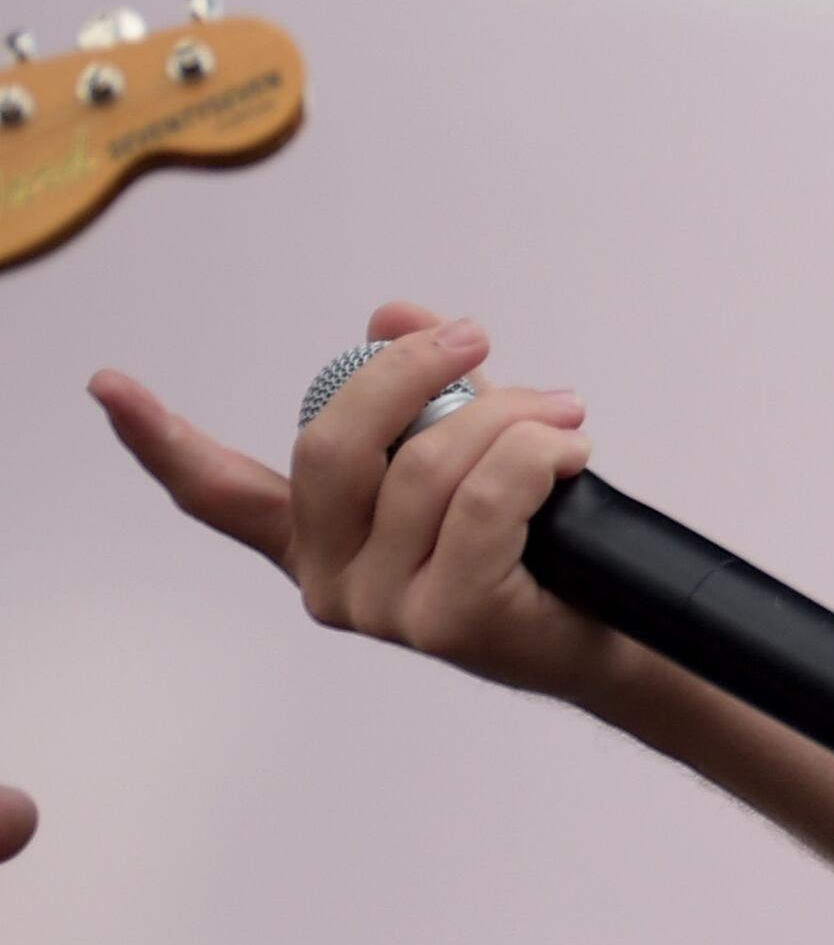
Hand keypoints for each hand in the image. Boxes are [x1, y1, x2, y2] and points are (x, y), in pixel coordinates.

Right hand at [92, 302, 613, 703]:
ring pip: (427, 464)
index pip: (218, 492)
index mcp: (318, 537)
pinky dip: (540, 456)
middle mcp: (330, 579)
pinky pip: (488, 498)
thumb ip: (426, 391)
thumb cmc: (541, 543)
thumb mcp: (474, 448)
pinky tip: (571, 456)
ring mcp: (382, 607)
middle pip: (331, 444)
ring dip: (513, 417)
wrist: (613, 630)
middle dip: (409, 370)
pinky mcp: (448, 619)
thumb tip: (390, 313)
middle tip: (474, 335)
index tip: (108, 386)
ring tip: (564, 416)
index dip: (159, 439)